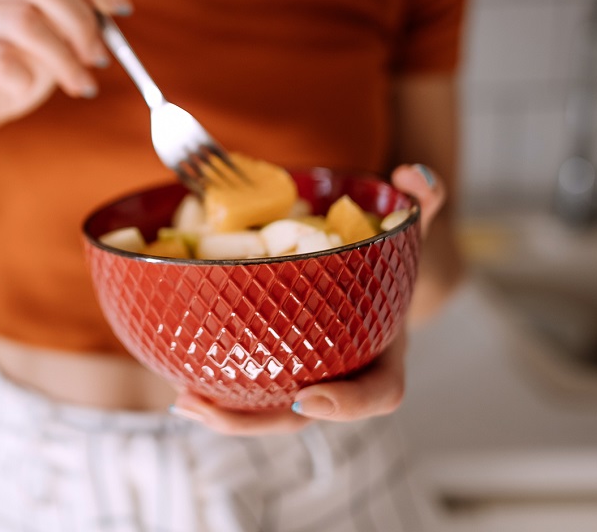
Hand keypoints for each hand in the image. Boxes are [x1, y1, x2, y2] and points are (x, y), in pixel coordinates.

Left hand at [169, 163, 445, 435]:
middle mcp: (345, 375)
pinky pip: (249, 395)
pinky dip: (216, 393)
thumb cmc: (387, 257)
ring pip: (271, 416)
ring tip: (183, 399)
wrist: (372, 276)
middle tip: (213, 407)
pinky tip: (177, 381)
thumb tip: (412, 174)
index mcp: (383, 352)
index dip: (348, 405)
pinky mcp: (277, 372)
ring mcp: (309, 380)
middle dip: (260, 422)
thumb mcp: (409, 229)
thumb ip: (419, 200)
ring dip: (226, 417)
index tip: (307, 397)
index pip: (380, 394)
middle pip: (306, 419)